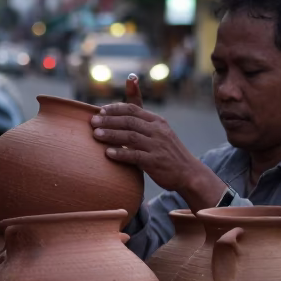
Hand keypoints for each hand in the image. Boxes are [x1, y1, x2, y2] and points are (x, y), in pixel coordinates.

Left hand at [91, 75, 226, 211]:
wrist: (188, 172)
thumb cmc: (167, 151)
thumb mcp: (159, 132)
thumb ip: (141, 120)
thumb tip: (123, 108)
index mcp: (157, 121)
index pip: (133, 109)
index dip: (115, 108)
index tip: (100, 110)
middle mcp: (157, 130)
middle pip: (129, 121)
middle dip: (109, 120)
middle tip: (92, 121)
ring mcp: (157, 146)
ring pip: (130, 136)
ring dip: (111, 134)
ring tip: (95, 134)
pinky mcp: (155, 161)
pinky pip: (135, 156)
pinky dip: (121, 153)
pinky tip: (108, 153)